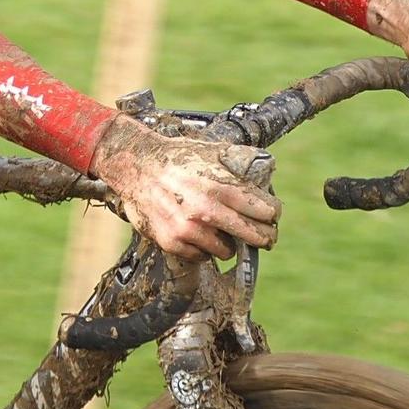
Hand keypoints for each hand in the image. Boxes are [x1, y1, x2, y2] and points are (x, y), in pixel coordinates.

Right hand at [91, 118, 280, 259]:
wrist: (136, 165)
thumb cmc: (176, 157)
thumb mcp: (212, 151)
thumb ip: (240, 162)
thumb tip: (267, 170)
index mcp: (221, 187)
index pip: (265, 211)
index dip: (273, 214)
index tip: (272, 215)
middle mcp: (206, 211)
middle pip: (255, 237)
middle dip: (265, 236)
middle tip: (265, 236)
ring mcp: (188, 230)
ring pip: (228, 252)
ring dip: (229, 243)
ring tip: (222, 231)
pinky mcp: (172, 243)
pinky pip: (201, 256)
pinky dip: (204, 248)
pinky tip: (199, 233)